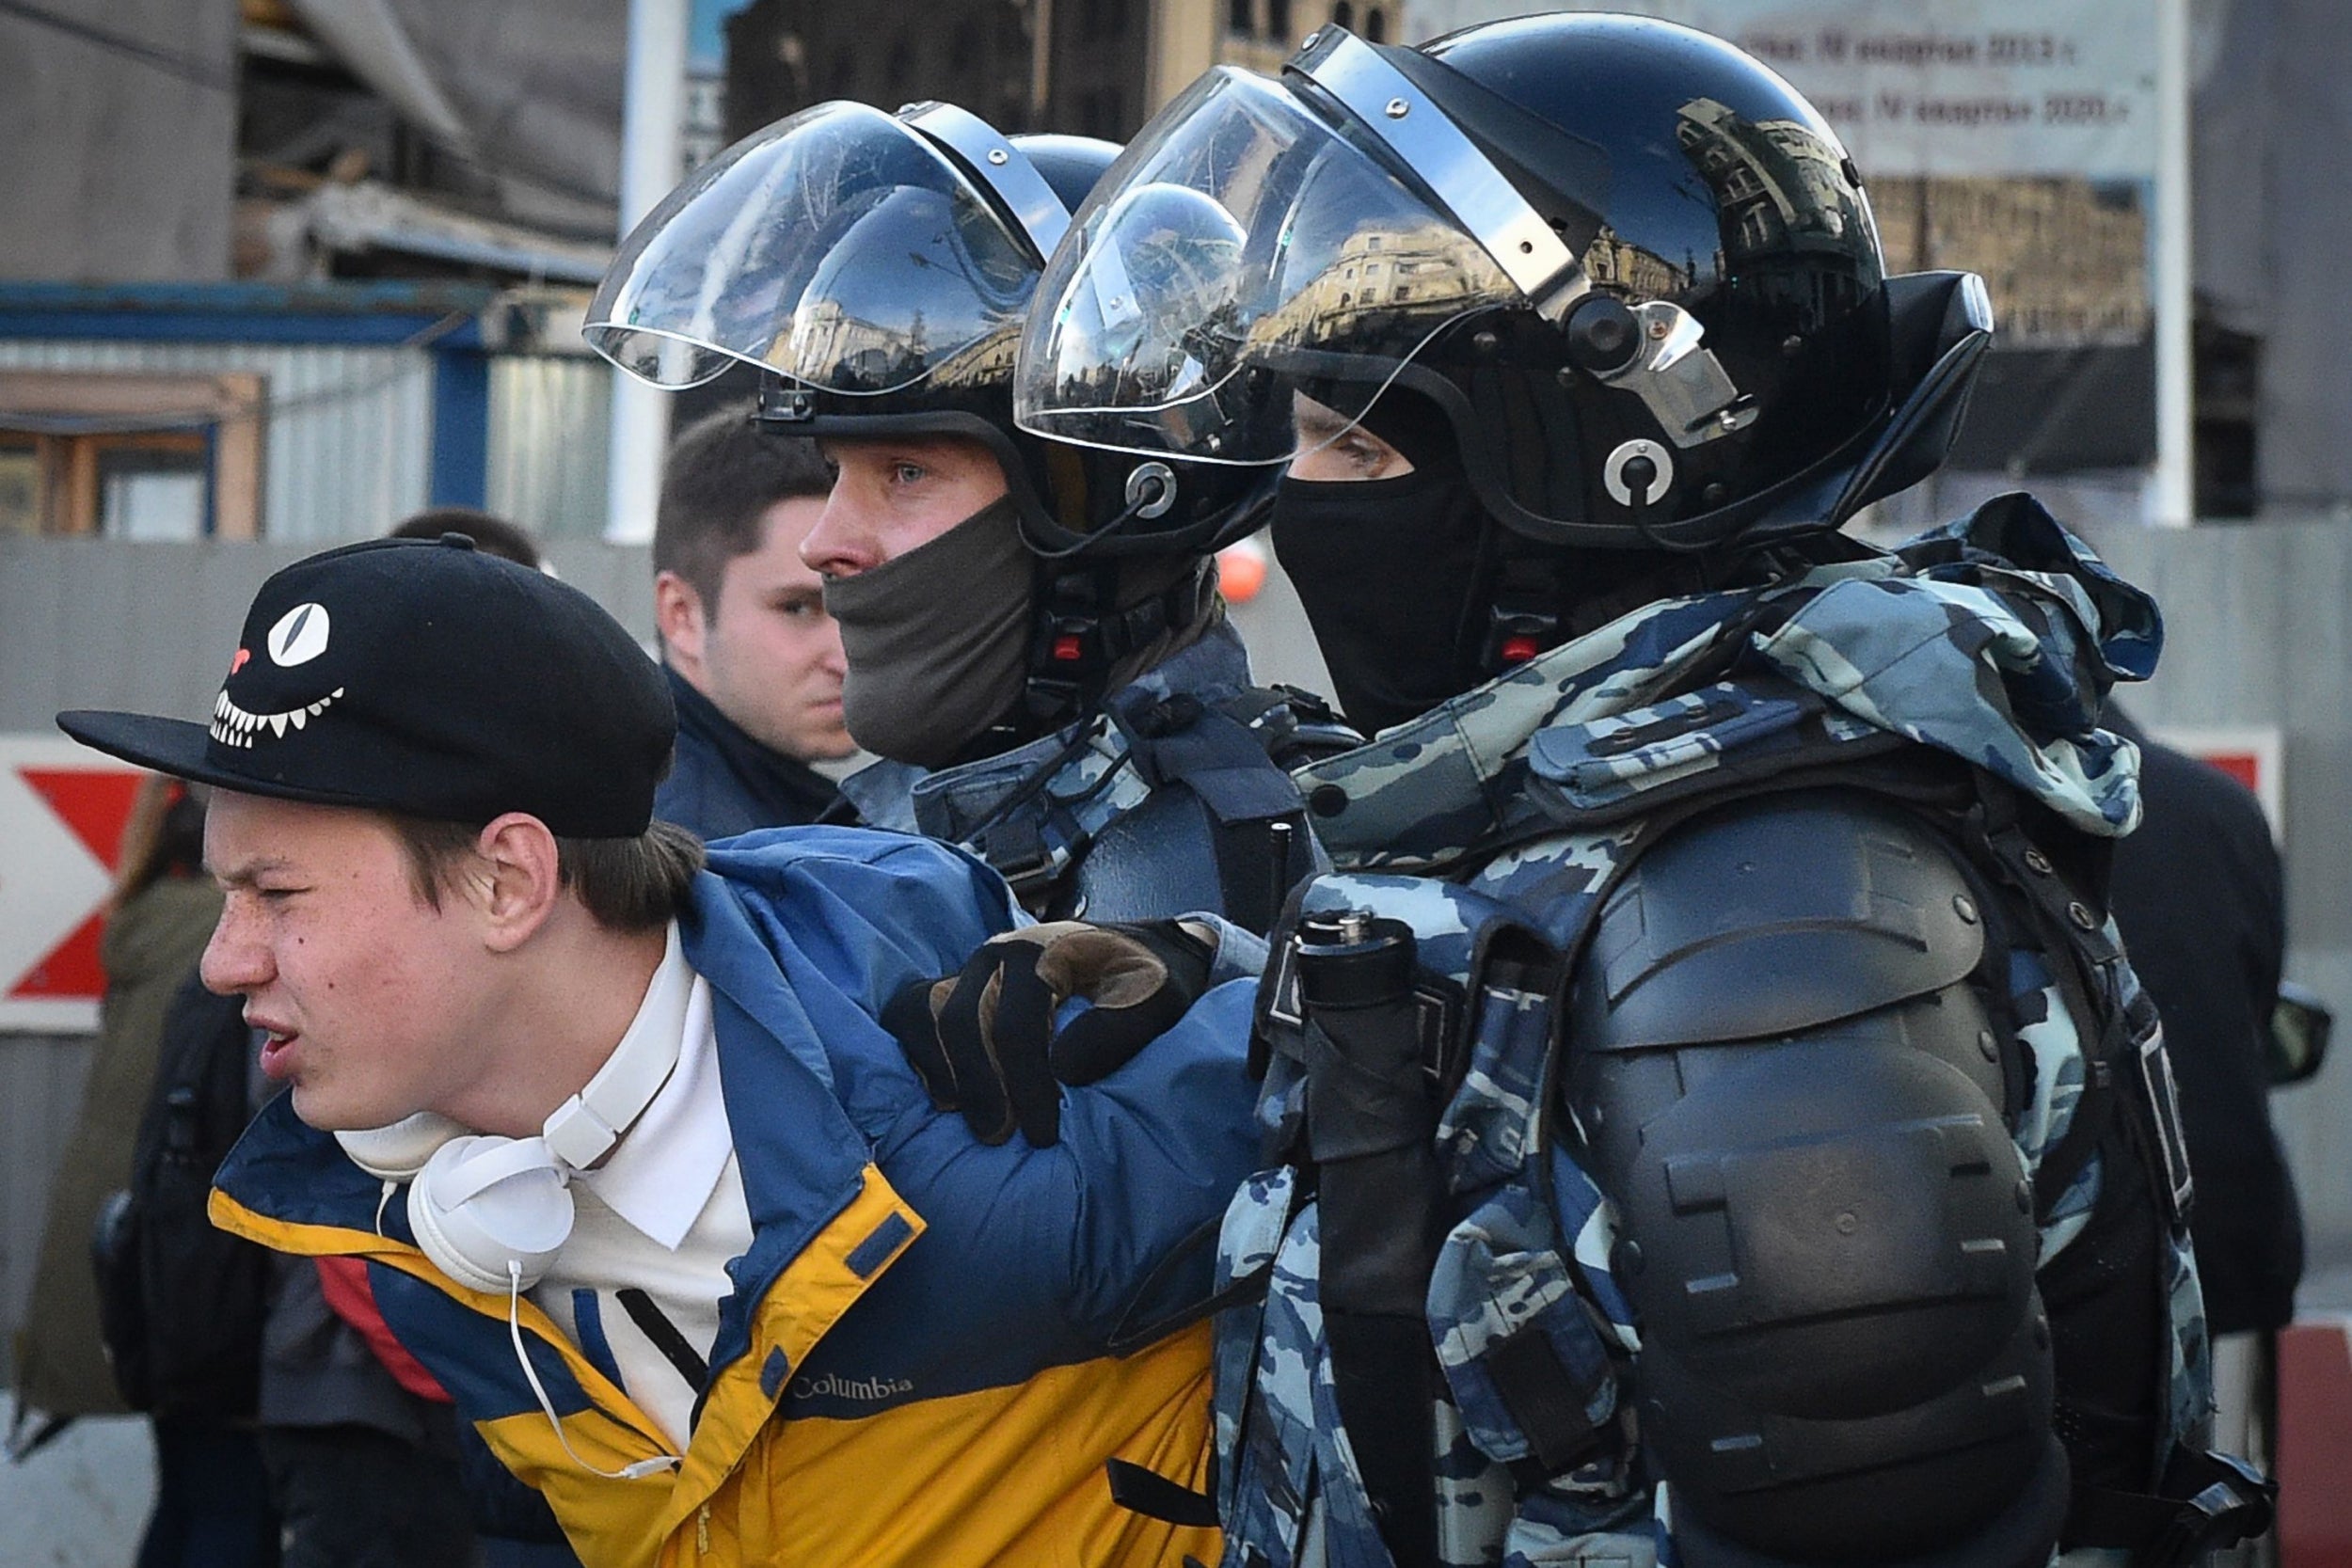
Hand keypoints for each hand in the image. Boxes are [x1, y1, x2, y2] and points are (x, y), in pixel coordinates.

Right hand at [883, 920, 1217, 1146]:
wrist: (1133, 954)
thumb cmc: (1145, 981)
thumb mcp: (1156, 998)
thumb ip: (1121, 1028)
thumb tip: (1065, 1070)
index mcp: (1044, 950)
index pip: (1015, 1023)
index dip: (1025, 1085)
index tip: (1042, 1134)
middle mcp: (996, 954)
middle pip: (963, 1022)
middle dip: (981, 1087)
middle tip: (1001, 1137)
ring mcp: (969, 969)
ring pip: (928, 1015)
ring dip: (946, 1074)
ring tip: (972, 1123)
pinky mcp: (954, 987)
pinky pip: (911, 1013)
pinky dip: (918, 1053)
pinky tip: (945, 1096)